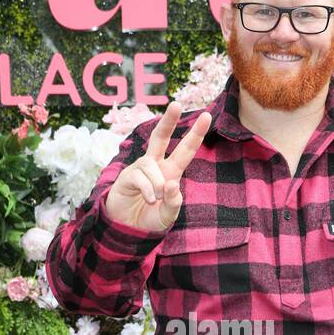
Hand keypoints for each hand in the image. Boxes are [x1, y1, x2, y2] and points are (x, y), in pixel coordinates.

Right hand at [104, 100, 211, 234]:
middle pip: (160, 137)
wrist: (128, 230)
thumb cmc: (149, 219)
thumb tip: (171, 183)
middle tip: (176, 104)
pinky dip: (148, 191)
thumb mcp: (168, 215)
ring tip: (155, 200)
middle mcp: (155, 165)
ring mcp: (139, 169)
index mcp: (170, 172)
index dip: (195, 134)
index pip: (185, 150)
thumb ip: (174, 202)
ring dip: (158, 185)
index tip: (206, 115)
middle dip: (168, 120)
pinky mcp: (126, 176)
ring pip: (151, 166)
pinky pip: (141, 178)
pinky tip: (148, 200)